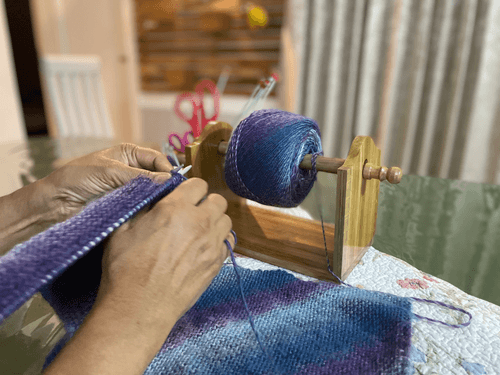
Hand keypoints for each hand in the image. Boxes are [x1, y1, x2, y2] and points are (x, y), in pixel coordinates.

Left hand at [42, 143, 172, 220]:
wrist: (56, 202)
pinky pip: (142, 205)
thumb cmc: (78, 178)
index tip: (173, 182)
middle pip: (157, 175)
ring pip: (152, 192)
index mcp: (129, 154)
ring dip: (156, 197)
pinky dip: (148, 207)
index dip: (166, 169)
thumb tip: (168, 179)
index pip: (156, 159)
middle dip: (164, 184)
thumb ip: (140, 176)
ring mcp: (129, 188)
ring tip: (163, 204)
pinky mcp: (126, 204)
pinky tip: (152, 211)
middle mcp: (132, 170)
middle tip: (172, 195)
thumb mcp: (111, 171)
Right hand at [95, 177, 233, 332]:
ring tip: (198, 231)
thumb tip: (153, 195)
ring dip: (214, 222)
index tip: (183, 197)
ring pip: (226, 221)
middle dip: (206, 203)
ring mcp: (211, 243)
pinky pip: (227, 243)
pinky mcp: (216, 263)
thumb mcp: (123, 228)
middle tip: (192, 213)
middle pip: (218, 200)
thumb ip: (142, 206)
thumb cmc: (126, 269)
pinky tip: (202, 249)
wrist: (140, 307)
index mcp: (176, 208)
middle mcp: (199, 222)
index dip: (190, 189)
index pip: (198, 184)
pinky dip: (218, 241)